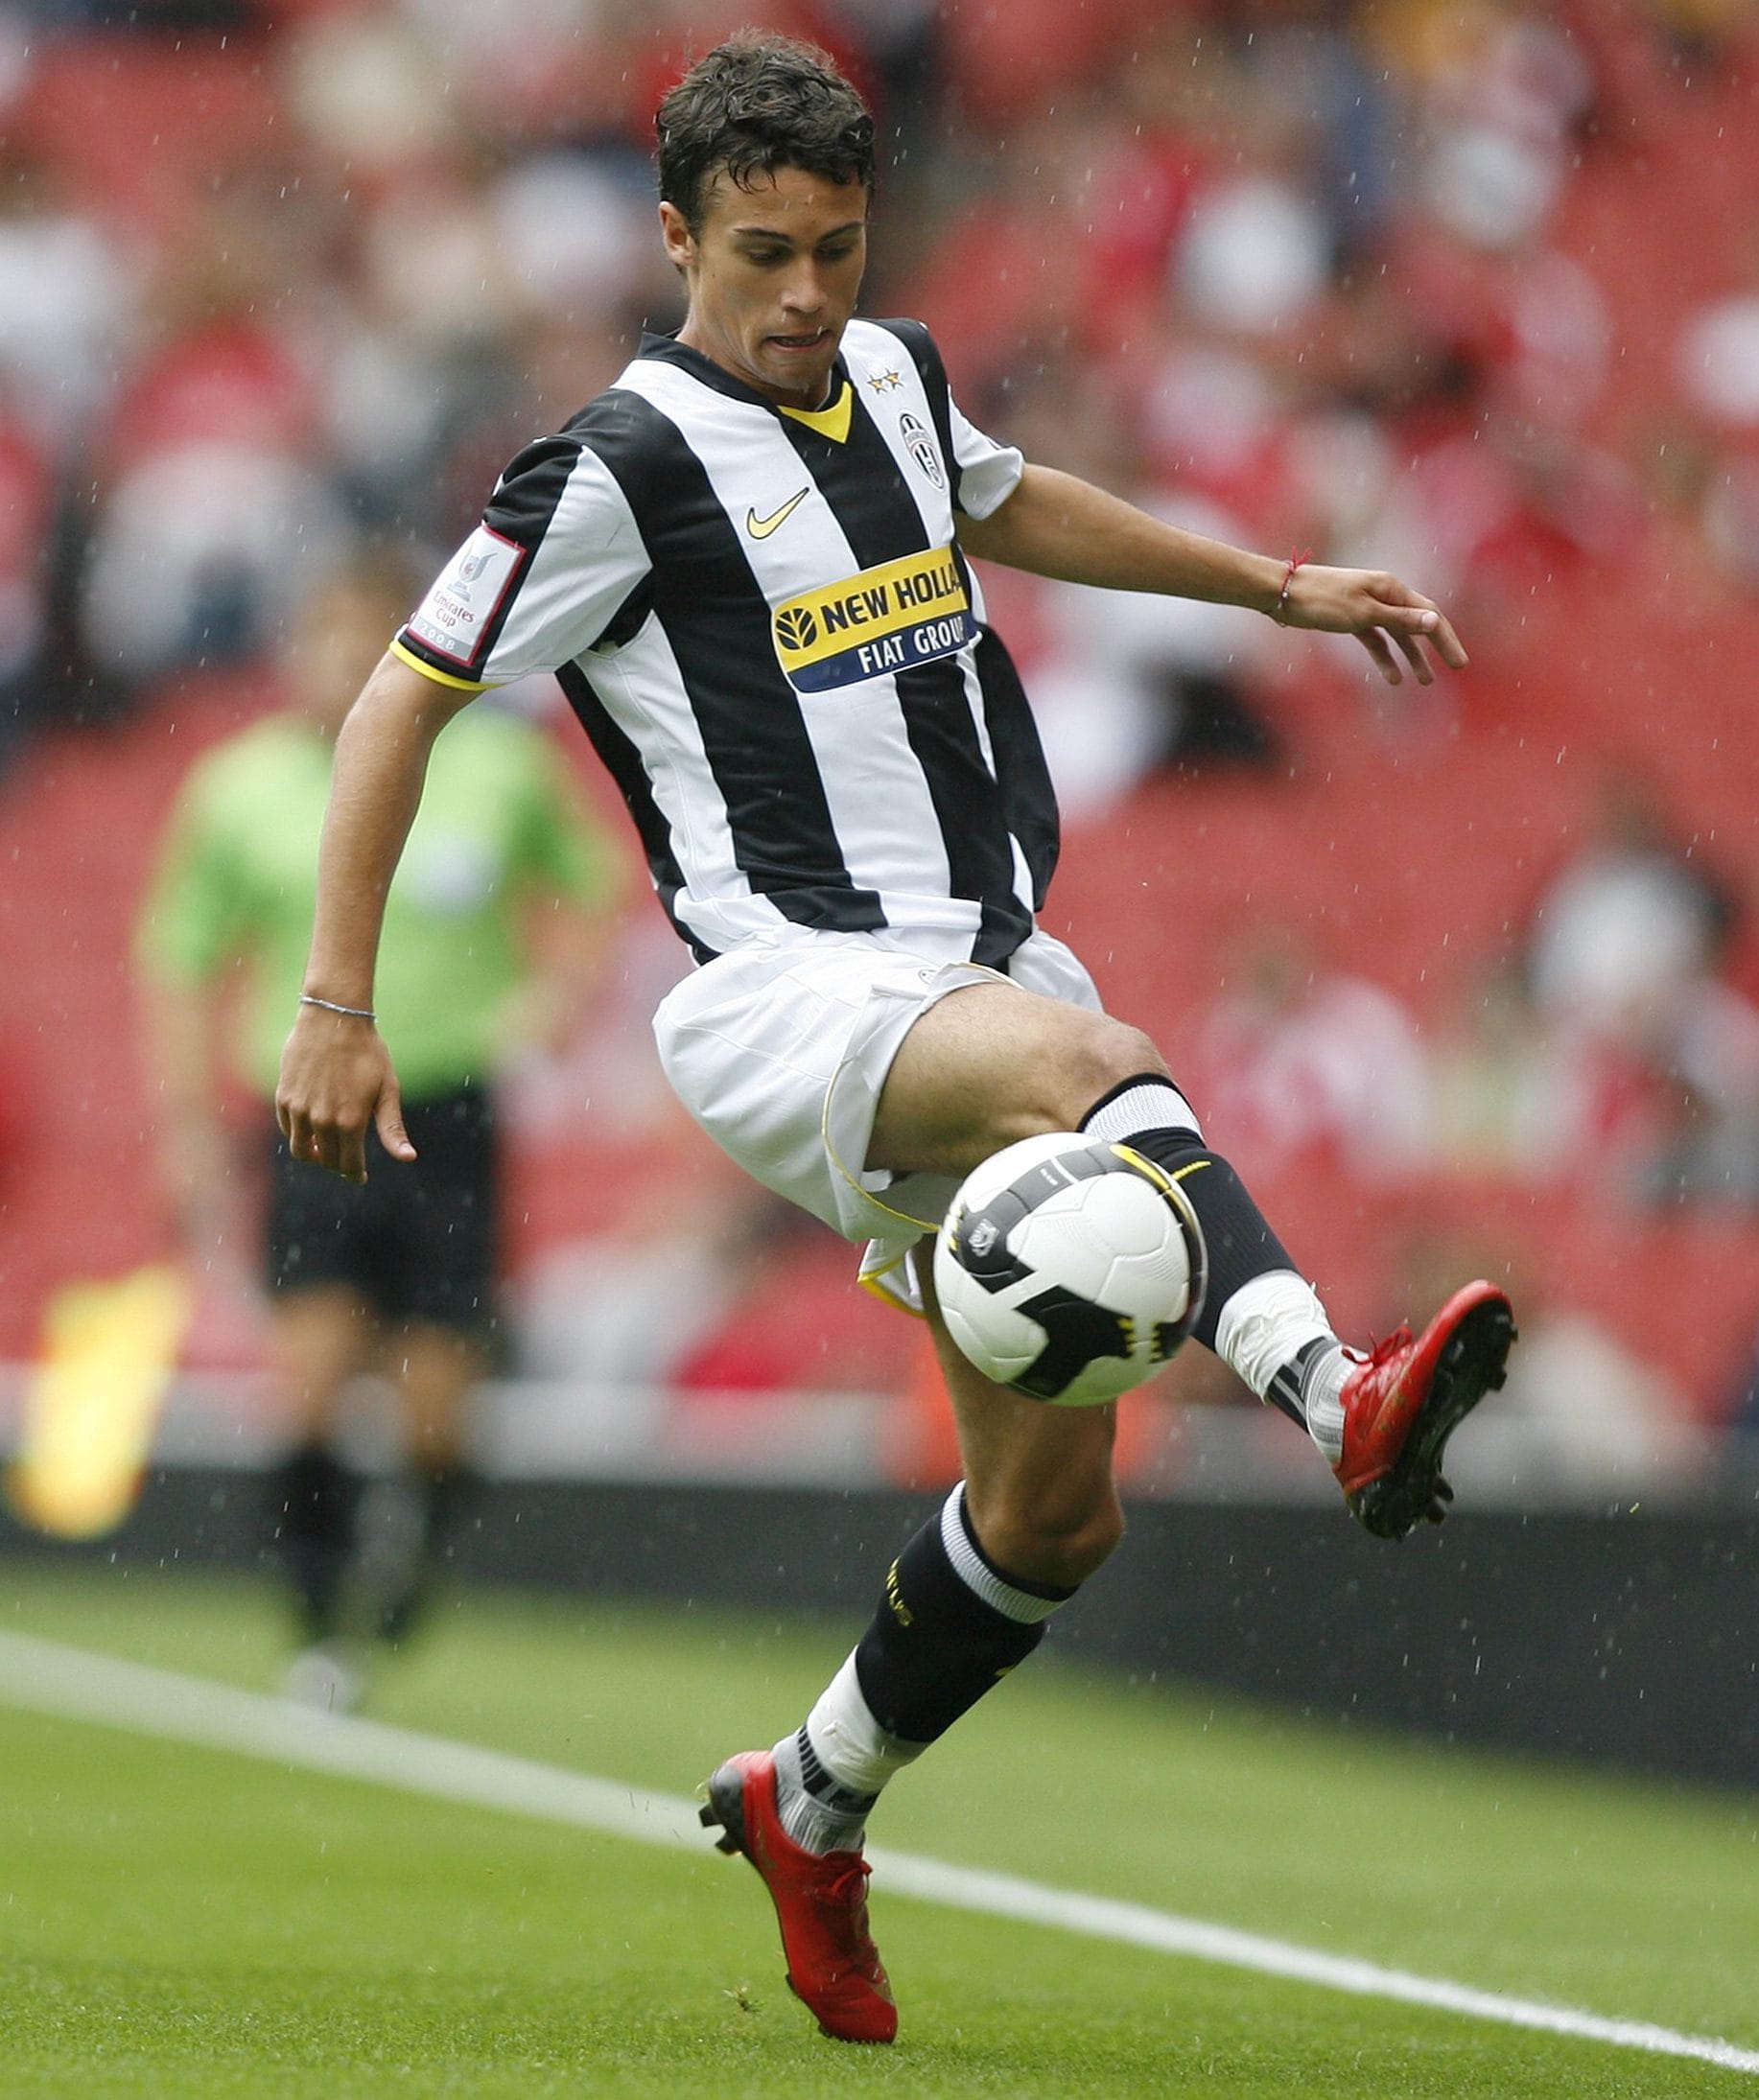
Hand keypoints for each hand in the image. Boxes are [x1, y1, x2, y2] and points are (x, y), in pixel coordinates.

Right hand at [275, 1005, 414, 1182]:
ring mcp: (299, 1109)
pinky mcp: (283, 1097)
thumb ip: (393, 1128)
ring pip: (302, 1150)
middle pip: (327, 1160)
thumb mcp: (388, 1090)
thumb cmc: (368, 1053)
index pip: (349, 1165)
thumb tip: (408, 1158)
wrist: (334, 1019)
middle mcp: (322, 1120)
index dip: (356, 1175)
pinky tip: (312, 1127)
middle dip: (338, 1164)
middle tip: (346, 1159)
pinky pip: (288, 1129)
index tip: (360, 1176)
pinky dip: (299, 1135)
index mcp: (351, 1122)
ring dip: (315, 1155)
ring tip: (326, 1148)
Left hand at [1277, 563, 1468, 686]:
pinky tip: (1393, 678)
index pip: (1429, 615)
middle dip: (1436, 647)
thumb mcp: (1364, 613)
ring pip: (1397, 634)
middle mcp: (1384, 595)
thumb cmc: (1322, 600)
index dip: (1447, 639)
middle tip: (1455, 668)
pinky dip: (1384, 657)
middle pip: (1417, 623)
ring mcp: (1367, 607)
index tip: (1459, 663)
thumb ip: (1399, 620)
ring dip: (1412, 657)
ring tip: (1425, 681)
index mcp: (1392, 589)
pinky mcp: (1350, 619)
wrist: (1283, 593)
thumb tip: (1435, 622)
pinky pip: (1375, 640)